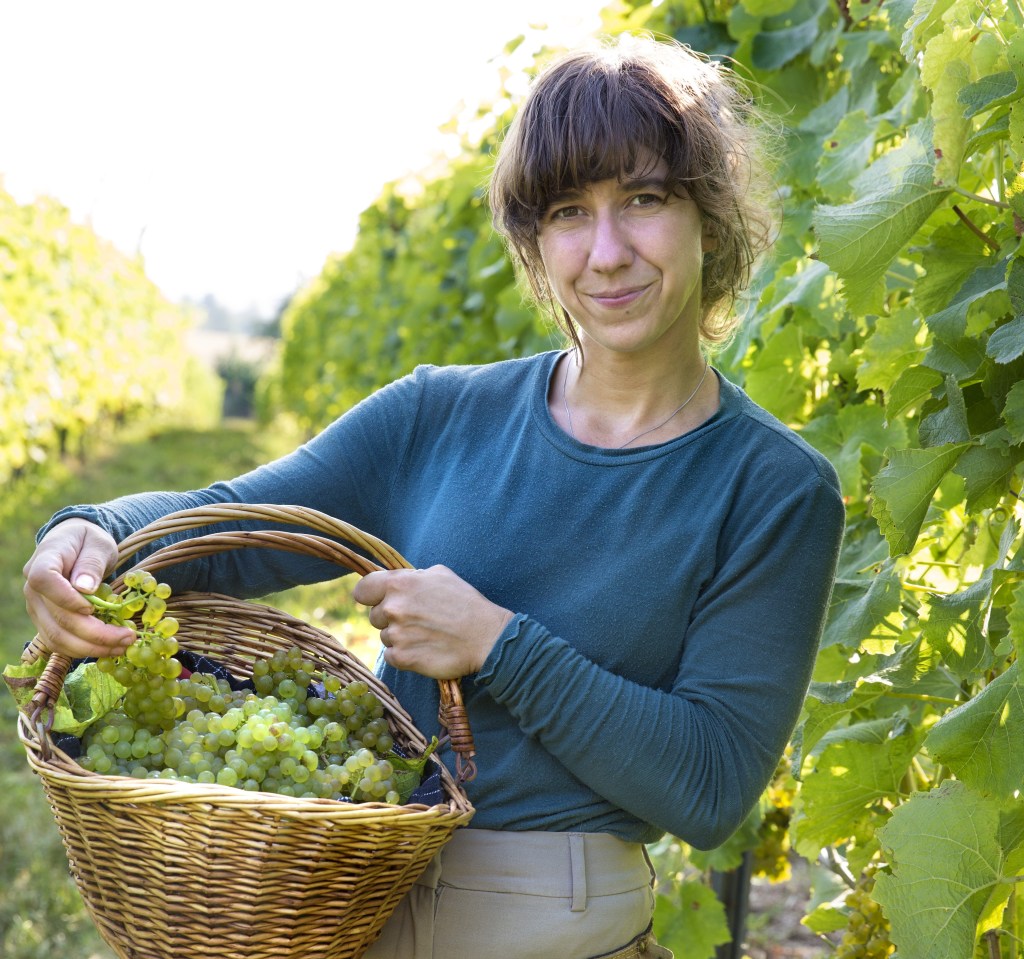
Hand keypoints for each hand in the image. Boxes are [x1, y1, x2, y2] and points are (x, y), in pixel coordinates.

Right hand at [22, 518, 134, 658]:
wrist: (74, 545)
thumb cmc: (88, 541)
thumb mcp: (98, 544)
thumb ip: (92, 563)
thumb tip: (86, 588)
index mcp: (44, 560)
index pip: (44, 580)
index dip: (67, 598)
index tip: (93, 608)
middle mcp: (33, 588)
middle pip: (56, 618)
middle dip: (94, 633)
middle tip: (128, 637)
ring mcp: (36, 608)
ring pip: (57, 637)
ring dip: (91, 647)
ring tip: (123, 646)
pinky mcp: (45, 621)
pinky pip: (59, 642)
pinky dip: (84, 649)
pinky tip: (109, 648)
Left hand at [352, 565, 512, 679]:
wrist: (486, 637)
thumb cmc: (465, 602)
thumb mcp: (440, 574)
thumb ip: (410, 577)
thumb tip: (394, 582)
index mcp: (399, 583)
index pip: (362, 590)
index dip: (370, 596)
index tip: (377, 600)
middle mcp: (393, 608)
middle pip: (374, 616)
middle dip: (390, 618)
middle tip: (417, 619)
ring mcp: (396, 635)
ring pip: (385, 637)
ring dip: (400, 637)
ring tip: (426, 634)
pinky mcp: (402, 658)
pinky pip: (392, 656)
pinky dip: (405, 654)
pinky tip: (425, 648)